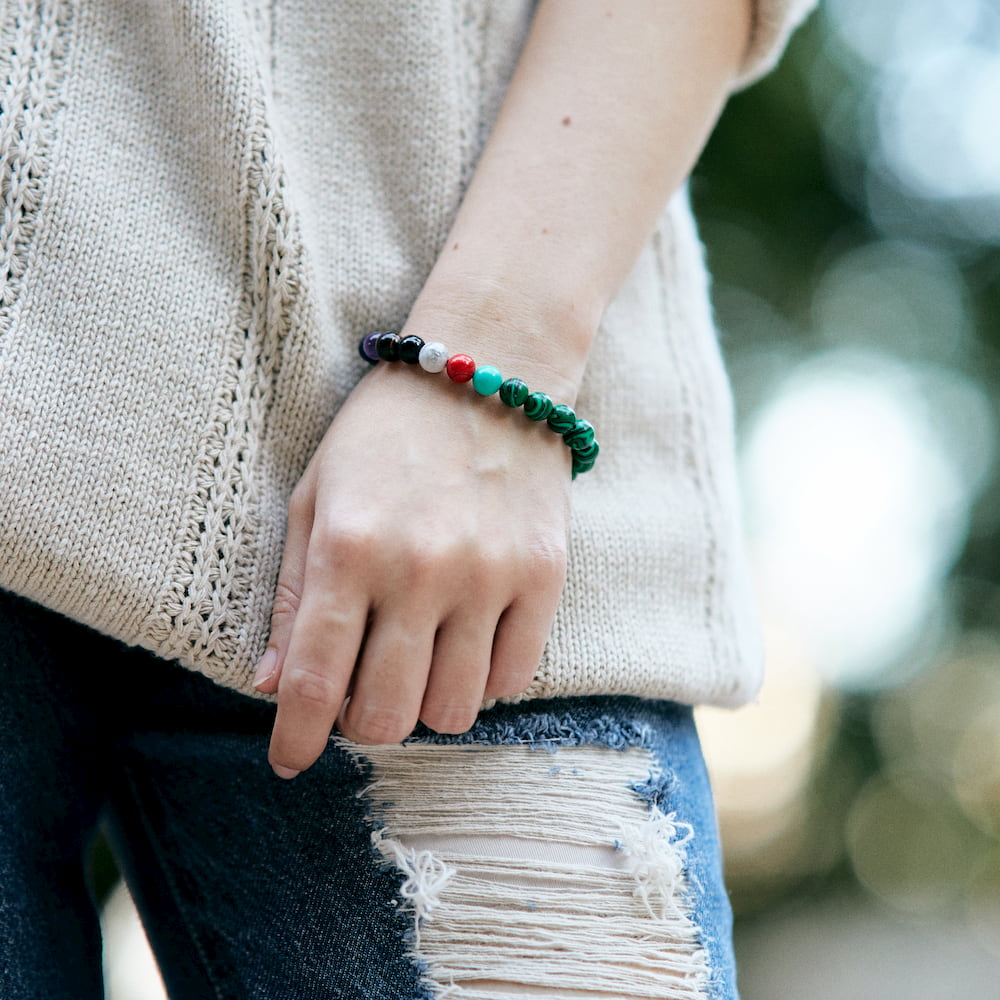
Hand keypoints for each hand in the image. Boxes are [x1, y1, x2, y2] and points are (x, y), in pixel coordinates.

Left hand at [252, 348, 571, 775]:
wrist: (488, 371)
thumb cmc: (385, 434)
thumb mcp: (315, 496)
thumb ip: (289, 593)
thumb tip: (270, 686)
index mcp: (347, 547)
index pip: (312, 680)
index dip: (294, 738)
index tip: (288, 761)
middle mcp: (418, 569)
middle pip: (385, 715)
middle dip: (362, 724)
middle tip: (362, 691)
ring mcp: (488, 575)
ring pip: (453, 711)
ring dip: (425, 705)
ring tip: (418, 662)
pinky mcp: (544, 576)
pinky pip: (513, 678)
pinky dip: (483, 680)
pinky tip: (468, 643)